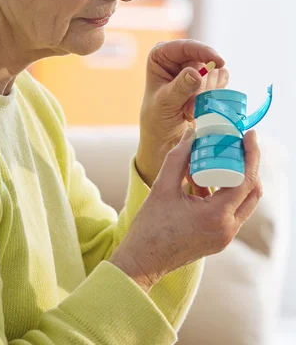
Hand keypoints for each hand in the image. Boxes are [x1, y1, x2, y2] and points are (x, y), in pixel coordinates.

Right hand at [110, 128, 262, 292]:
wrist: (142, 262)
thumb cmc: (150, 228)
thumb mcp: (162, 187)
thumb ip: (178, 158)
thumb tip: (192, 133)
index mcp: (216, 216)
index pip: (246, 180)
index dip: (251, 154)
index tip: (249, 135)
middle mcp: (227, 229)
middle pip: (252, 192)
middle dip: (248, 165)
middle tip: (238, 144)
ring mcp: (225, 237)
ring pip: (243, 202)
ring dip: (236, 179)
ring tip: (218, 158)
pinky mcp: (218, 239)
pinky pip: (230, 211)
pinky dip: (224, 193)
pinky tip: (202, 179)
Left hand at [136, 39, 228, 186]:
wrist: (166, 135)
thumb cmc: (157, 117)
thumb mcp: (165, 103)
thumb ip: (180, 88)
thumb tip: (196, 73)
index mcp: (161, 55)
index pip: (185, 46)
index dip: (204, 51)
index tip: (218, 62)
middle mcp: (178, 57)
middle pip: (204, 59)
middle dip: (202, 84)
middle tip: (190, 106)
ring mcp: (195, 66)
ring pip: (215, 71)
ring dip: (207, 93)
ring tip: (190, 108)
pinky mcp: (207, 78)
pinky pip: (221, 80)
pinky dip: (214, 95)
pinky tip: (200, 106)